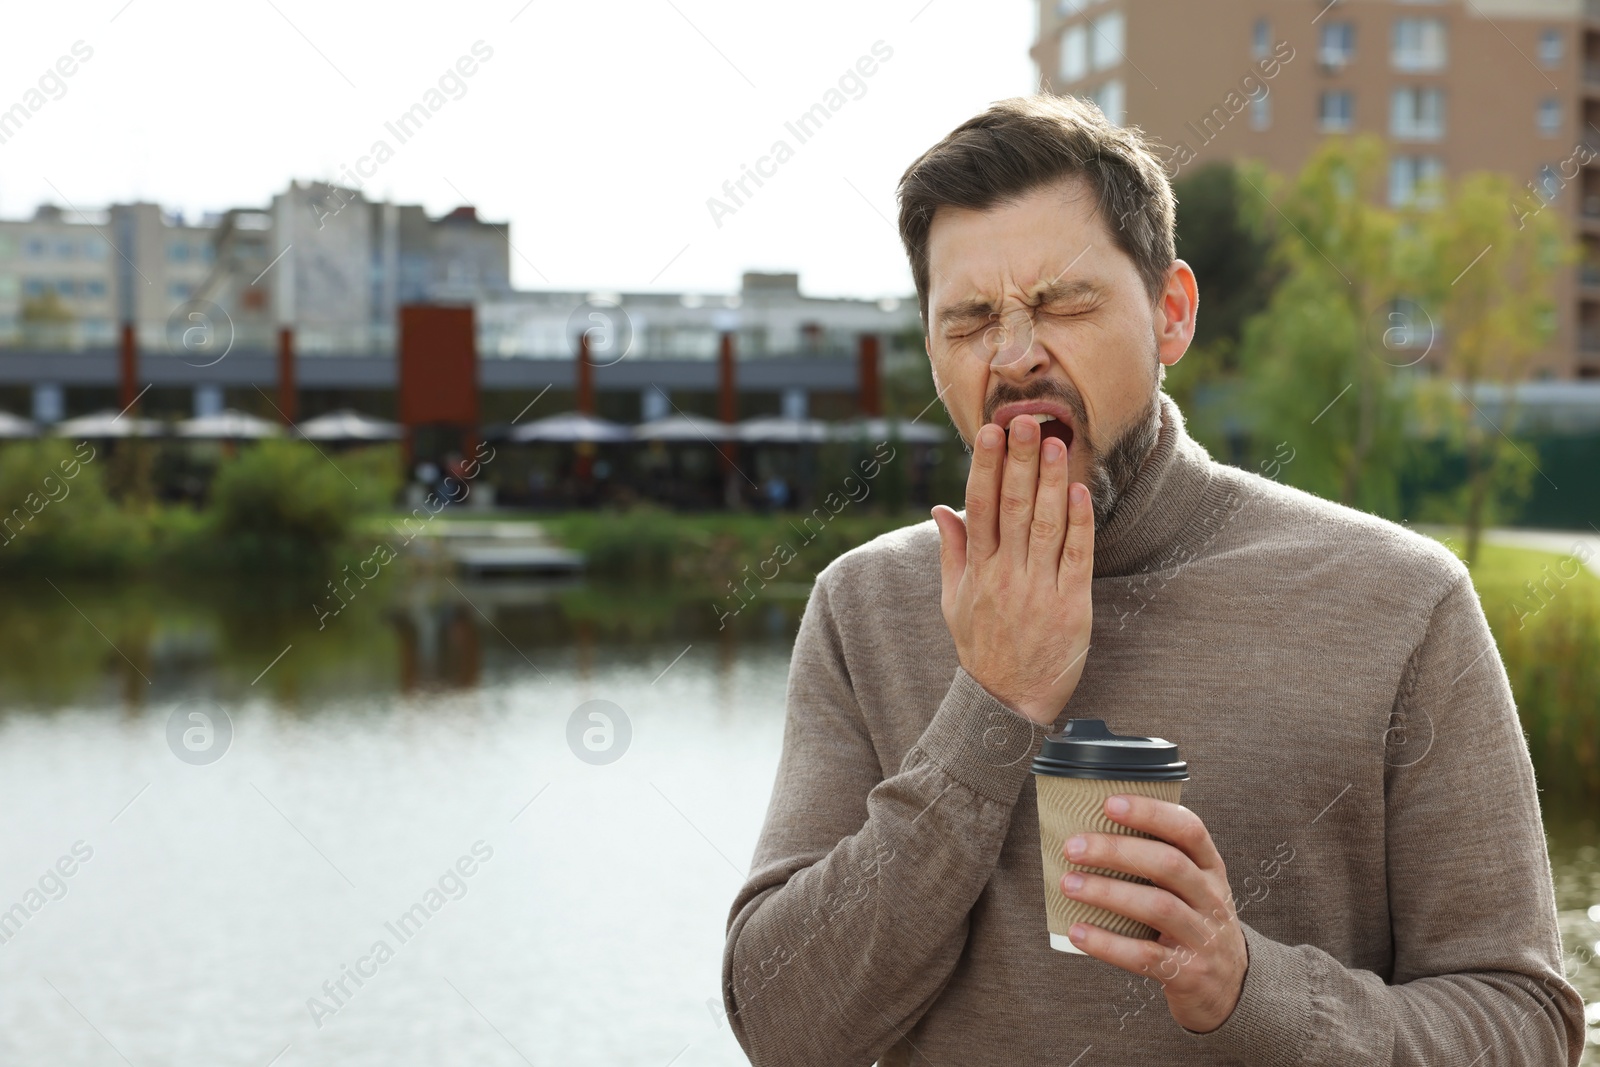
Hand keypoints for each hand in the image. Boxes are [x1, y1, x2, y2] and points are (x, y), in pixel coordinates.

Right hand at [930, 415, 1093, 726]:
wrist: (1007, 702)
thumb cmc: (982, 648)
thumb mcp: (955, 601)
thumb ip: (952, 552)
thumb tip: (941, 509)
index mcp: (977, 571)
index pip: (980, 507)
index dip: (986, 467)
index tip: (990, 433)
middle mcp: (1005, 575)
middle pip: (1013, 507)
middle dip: (1020, 461)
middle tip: (1026, 421)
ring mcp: (1039, 590)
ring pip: (1046, 524)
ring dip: (1052, 481)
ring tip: (1057, 444)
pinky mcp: (1071, 605)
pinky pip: (1077, 556)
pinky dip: (1079, 522)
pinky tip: (1080, 492)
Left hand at [1060, 795, 1246, 1033]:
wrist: (1230, 987)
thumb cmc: (1194, 922)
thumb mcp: (1193, 887)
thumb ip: (1158, 861)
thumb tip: (1090, 833)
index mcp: (1211, 868)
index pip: (1189, 828)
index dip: (1151, 813)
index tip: (1109, 804)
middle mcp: (1212, 898)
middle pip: (1168, 864)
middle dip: (1116, 851)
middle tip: (1073, 847)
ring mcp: (1203, 937)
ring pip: (1157, 906)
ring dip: (1107, 893)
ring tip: (1068, 884)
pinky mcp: (1188, 973)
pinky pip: (1145, 955)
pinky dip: (1107, 943)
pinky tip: (1077, 931)